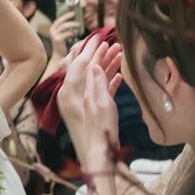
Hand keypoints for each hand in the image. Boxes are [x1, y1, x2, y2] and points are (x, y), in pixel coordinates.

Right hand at [48, 11, 81, 61]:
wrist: (59, 56)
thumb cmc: (63, 45)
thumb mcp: (63, 35)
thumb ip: (66, 29)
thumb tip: (75, 21)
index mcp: (53, 29)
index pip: (59, 19)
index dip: (66, 15)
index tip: (73, 12)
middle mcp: (52, 31)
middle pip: (60, 21)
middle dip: (68, 17)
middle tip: (75, 15)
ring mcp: (54, 35)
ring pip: (64, 26)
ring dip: (72, 24)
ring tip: (78, 24)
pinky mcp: (57, 39)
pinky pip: (67, 33)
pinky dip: (72, 32)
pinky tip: (77, 33)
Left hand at [57, 34, 122, 172]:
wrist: (100, 156)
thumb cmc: (102, 131)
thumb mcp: (101, 103)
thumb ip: (97, 83)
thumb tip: (94, 65)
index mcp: (75, 92)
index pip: (82, 65)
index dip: (93, 51)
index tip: (102, 38)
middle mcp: (77, 96)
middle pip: (87, 70)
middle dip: (99, 56)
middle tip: (110, 42)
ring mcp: (85, 104)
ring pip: (95, 80)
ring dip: (106, 67)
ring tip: (119, 54)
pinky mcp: (94, 112)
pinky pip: (100, 92)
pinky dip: (109, 82)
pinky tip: (119, 77)